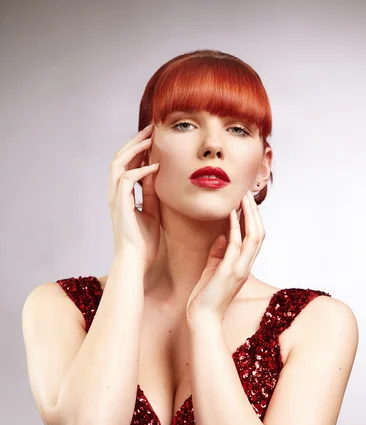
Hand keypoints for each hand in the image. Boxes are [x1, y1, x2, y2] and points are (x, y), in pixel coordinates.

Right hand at [108, 123, 160, 271]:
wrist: (136, 261)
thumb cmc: (144, 242)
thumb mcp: (152, 212)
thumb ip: (152, 193)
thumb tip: (157, 174)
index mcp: (122, 196)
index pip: (126, 165)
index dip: (137, 149)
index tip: (152, 138)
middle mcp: (115, 194)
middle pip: (119, 158)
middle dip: (134, 142)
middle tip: (150, 129)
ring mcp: (115, 199)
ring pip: (118, 164)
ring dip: (134, 149)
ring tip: (149, 139)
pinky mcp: (120, 205)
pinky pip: (127, 180)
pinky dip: (141, 171)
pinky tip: (155, 167)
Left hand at [186, 190, 265, 320]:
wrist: (202, 318)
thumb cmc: (205, 297)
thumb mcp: (212, 270)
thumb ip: (219, 253)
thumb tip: (223, 235)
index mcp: (243, 266)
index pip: (254, 238)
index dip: (253, 219)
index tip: (246, 201)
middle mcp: (246, 266)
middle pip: (259, 233)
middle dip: (255, 212)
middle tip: (248, 193)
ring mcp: (240, 269)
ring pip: (254, 236)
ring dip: (249, 214)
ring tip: (243, 197)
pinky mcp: (230, 272)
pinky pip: (237, 244)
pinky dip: (236, 226)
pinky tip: (231, 213)